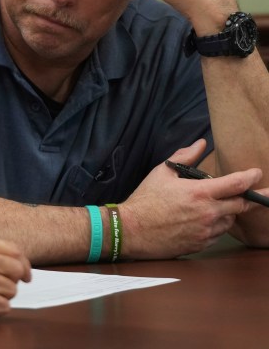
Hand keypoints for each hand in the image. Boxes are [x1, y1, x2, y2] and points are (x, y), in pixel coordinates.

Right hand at [119, 139, 261, 258]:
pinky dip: (216, 224)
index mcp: (199, 193)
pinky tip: (204, 219)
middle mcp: (208, 213)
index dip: (251, 177)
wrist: (133, 229)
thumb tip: (201, 144)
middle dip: (250, 197)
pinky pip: (218, 233)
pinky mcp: (201, 244)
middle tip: (257, 192)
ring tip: (216, 205)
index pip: (236, 184)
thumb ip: (185, 156)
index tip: (257, 173)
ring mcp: (206, 231)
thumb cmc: (146, 199)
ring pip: (230, 220)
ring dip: (229, 211)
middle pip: (241, 205)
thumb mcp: (163, 172)